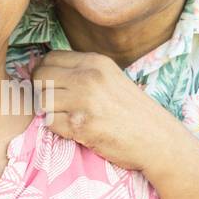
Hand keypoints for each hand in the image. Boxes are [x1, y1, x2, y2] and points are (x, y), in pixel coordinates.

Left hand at [32, 50, 178, 171]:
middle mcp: (88, 77)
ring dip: (49, 112)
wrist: (158, 139)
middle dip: (41, 92)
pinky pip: (49, 122)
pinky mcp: (80, 125)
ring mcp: (84, 101)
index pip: (49, 58)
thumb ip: (83, 72)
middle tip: (54, 104)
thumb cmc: (134, 112)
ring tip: (67, 117)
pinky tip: (74, 129)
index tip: (51, 87)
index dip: (43, 73)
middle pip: (40, 77)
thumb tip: (44, 69)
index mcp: (96, 62)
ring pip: (42, 100)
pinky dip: (57, 128)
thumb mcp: (111, 78)